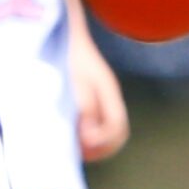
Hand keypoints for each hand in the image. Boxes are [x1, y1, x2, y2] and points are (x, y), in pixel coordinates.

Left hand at [72, 29, 131, 161]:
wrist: (69, 34)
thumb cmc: (71, 57)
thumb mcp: (77, 83)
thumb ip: (86, 109)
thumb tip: (91, 137)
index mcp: (109, 92)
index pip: (118, 126)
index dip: (102, 140)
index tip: (83, 144)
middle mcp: (111, 96)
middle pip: (119, 132)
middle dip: (103, 148)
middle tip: (82, 155)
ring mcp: (105, 97)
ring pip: (111, 129)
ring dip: (97, 143)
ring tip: (78, 149)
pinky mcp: (96, 97)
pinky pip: (101, 122)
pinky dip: (92, 134)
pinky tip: (75, 135)